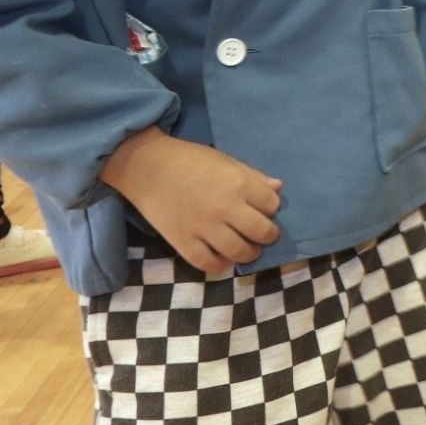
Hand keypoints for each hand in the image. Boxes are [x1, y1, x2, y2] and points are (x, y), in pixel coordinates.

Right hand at [100, 128, 282, 276]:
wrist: (146, 166)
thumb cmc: (190, 159)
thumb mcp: (226, 160)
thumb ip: (253, 176)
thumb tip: (278, 187)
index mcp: (239, 184)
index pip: (272, 205)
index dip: (271, 207)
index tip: (264, 208)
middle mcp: (226, 208)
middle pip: (262, 231)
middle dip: (268, 235)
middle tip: (262, 234)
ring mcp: (204, 227)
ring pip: (239, 251)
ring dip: (249, 253)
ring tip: (247, 249)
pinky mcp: (183, 241)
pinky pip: (207, 263)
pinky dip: (220, 265)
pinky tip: (224, 260)